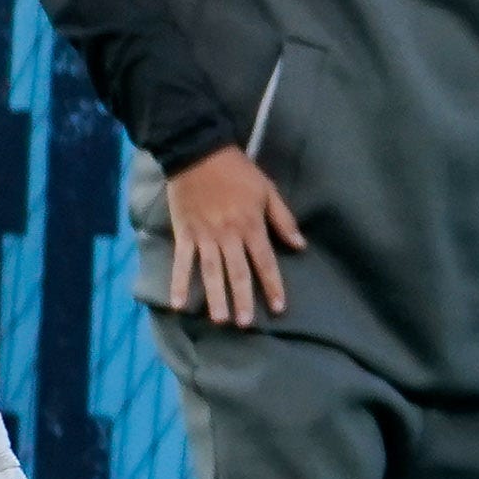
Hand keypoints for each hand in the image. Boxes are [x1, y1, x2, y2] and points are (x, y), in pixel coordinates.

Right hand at [165, 145, 303, 325]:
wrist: (197, 153)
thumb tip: (300, 245)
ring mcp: (204, 236)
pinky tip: (178, 303)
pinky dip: (178, 282)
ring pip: (210, 272)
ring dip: (215, 298)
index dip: (272, 286)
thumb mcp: (268, 191)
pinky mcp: (184, 233)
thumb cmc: (238, 172)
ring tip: (220, 320)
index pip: (265, 262)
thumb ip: (283, 219)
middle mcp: (228, 236)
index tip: (279, 308)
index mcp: (251, 226)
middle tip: (245, 325)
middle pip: (237, 273)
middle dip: (243, 299)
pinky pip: (181, 262)